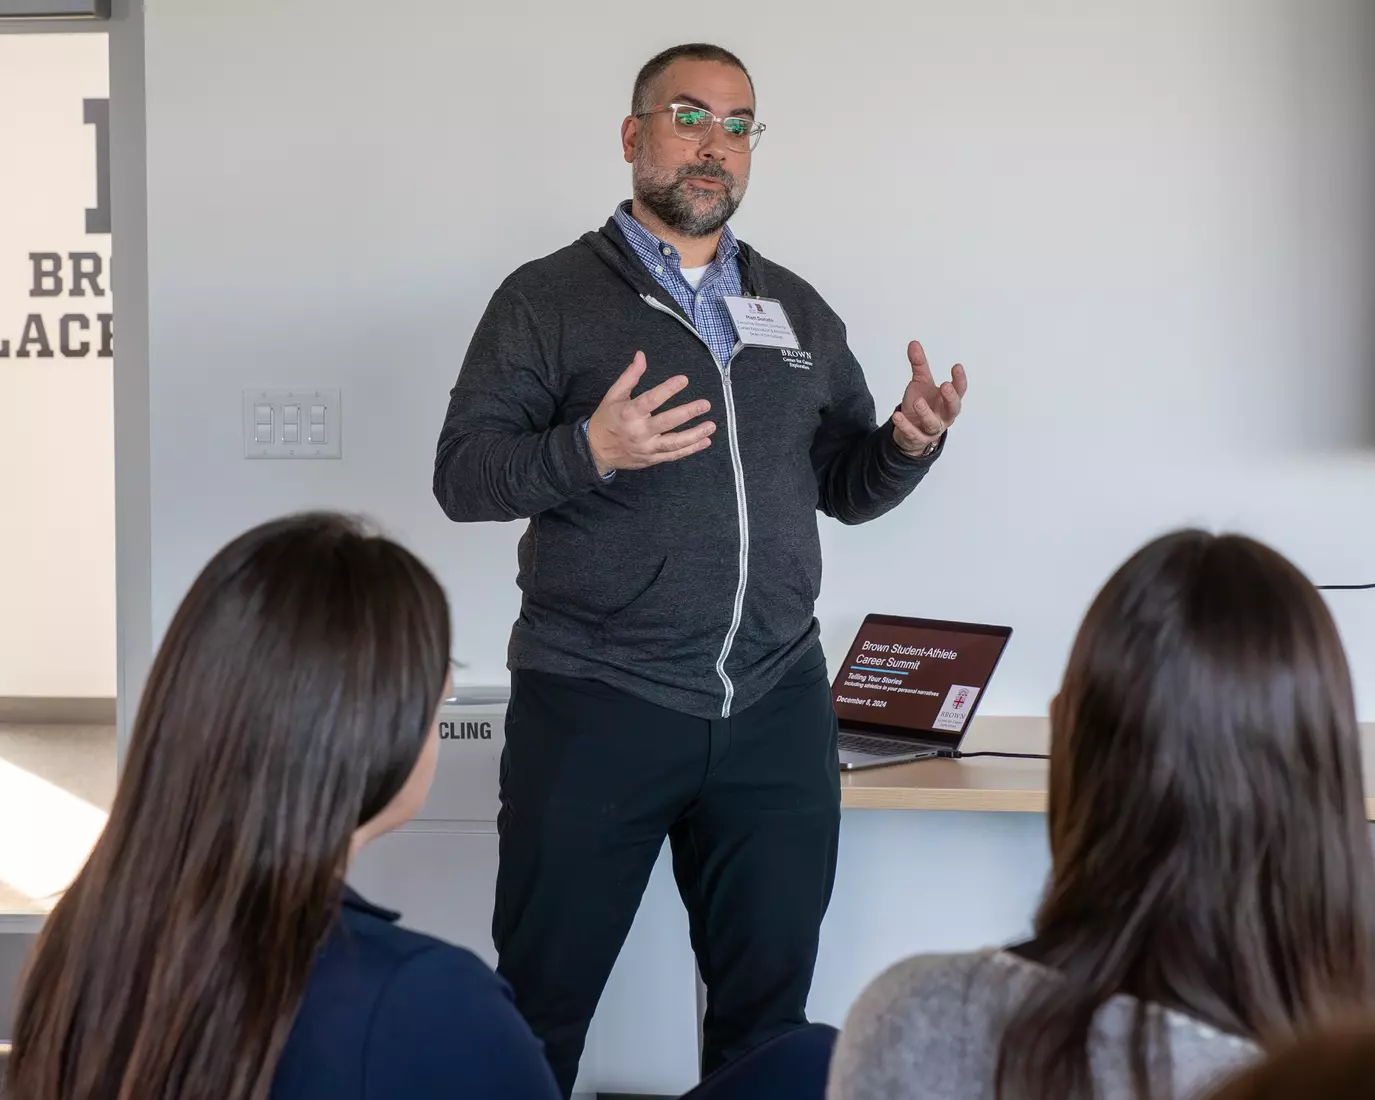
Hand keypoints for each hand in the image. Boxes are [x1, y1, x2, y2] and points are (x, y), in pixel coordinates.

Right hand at [586, 352, 715, 474]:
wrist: (595, 451)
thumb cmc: (606, 419)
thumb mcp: (614, 395)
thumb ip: (630, 376)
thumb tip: (641, 355)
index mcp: (629, 413)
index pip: (651, 400)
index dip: (668, 389)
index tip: (684, 379)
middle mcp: (639, 432)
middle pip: (667, 422)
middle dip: (688, 413)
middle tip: (705, 404)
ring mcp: (647, 447)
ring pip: (674, 442)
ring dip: (695, 435)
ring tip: (711, 426)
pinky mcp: (651, 459)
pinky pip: (673, 455)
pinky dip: (690, 449)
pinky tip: (705, 441)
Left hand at [892, 340, 966, 456]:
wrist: (910, 430)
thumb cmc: (922, 404)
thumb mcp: (921, 383)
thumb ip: (919, 365)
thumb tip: (913, 343)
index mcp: (948, 401)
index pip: (960, 390)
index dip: (960, 379)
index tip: (956, 366)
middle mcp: (944, 416)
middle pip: (953, 409)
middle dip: (950, 398)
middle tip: (945, 385)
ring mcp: (932, 429)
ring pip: (933, 424)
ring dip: (926, 413)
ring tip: (917, 401)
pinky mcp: (918, 439)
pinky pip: (913, 434)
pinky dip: (905, 426)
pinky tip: (897, 416)